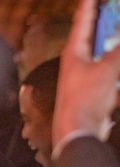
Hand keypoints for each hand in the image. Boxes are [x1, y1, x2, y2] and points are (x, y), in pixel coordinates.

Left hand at [53, 0, 119, 150]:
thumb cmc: (85, 99)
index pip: (83, 21)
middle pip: (94, 34)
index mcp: (74, 52)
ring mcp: (86, 75)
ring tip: (116, 28)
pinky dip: (116, 62)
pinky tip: (116, 59)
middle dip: (105, 20)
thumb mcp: (107, 70)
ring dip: (112, 41)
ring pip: (104, 51)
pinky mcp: (94, 89)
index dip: (89, 4)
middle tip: (111, 7)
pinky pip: (110, 68)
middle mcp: (78, 61)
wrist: (77, 131)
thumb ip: (119, 51)